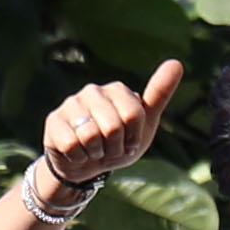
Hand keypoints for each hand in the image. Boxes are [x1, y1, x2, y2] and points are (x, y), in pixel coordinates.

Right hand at [41, 60, 181, 190]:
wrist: (86, 166)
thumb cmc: (118, 144)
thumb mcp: (144, 124)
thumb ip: (159, 94)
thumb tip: (177, 63)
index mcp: (118, 90)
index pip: (134, 115)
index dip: (133, 138)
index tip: (128, 142)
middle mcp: (92, 91)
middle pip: (113, 127)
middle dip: (114, 148)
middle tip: (109, 148)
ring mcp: (70, 104)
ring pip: (90, 136)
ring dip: (96, 153)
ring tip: (93, 150)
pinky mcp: (53, 121)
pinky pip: (72, 145)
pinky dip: (78, 157)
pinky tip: (77, 152)